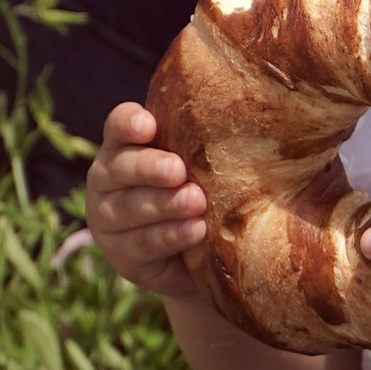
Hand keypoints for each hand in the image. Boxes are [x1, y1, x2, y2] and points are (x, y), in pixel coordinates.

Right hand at [84, 101, 208, 297]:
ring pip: (128, 209)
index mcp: (124, 146)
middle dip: (149, 168)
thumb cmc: (204, 189)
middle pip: (119, 168)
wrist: (200, 255)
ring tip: (196, 202)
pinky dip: (170, 236)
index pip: (118, 126)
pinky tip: (195, 230)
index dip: (128, 124)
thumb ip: (207, 141)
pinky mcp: (122, 256)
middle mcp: (108, 179)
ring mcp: (108, 220)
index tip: (149, 125)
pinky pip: (142, 245)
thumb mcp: (201, 163)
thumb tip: (262, 113)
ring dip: (163, 205)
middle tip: (178, 170)